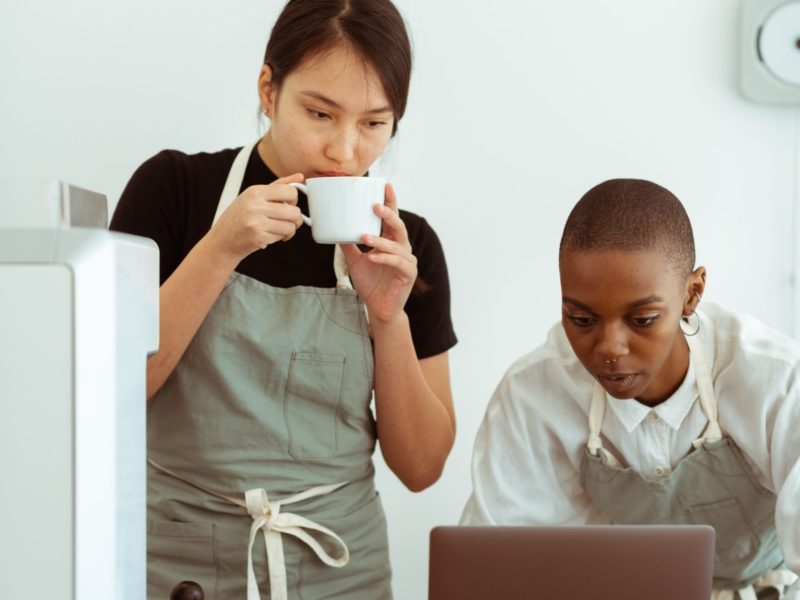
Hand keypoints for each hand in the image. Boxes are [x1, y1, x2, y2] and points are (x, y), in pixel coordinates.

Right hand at [205, 173, 304, 261]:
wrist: (222, 240)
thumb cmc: (239, 217)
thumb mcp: (254, 196)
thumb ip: (278, 185)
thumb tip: (300, 176)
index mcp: (255, 191)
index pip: (290, 191)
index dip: (294, 200)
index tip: (288, 205)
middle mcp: (255, 205)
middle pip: (294, 212)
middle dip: (295, 219)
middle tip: (287, 221)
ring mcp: (256, 222)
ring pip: (291, 226)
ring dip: (288, 230)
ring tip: (279, 229)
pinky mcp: (258, 237)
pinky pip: (282, 237)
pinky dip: (279, 238)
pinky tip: (269, 236)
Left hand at [340, 183, 417, 324]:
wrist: (379, 309)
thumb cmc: (371, 284)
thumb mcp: (355, 261)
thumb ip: (348, 245)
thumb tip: (334, 229)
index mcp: (391, 241)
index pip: (392, 218)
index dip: (390, 201)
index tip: (384, 185)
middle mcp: (401, 248)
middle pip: (398, 226)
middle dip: (388, 214)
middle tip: (374, 206)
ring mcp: (407, 261)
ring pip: (396, 245)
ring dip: (380, 240)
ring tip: (364, 236)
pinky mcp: (408, 274)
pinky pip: (397, 263)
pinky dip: (384, 258)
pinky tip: (372, 257)